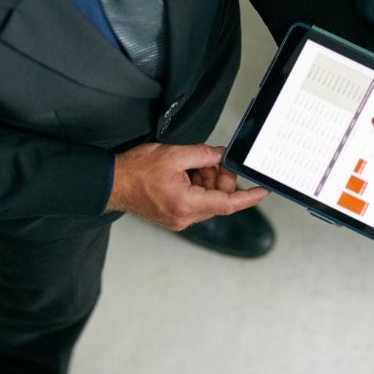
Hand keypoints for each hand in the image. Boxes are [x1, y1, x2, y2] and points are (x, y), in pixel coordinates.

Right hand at [107, 141, 267, 229]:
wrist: (111, 183)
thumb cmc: (135, 171)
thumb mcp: (174, 155)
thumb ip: (203, 155)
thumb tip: (222, 155)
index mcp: (187, 204)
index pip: (228, 203)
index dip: (249, 197)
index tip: (263, 191)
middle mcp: (184, 217)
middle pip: (218, 199)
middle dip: (220, 178)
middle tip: (213, 159)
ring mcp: (178, 219)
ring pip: (207, 200)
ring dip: (207, 181)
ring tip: (193, 164)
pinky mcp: (173, 216)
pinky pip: (196, 202)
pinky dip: (197, 186)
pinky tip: (187, 172)